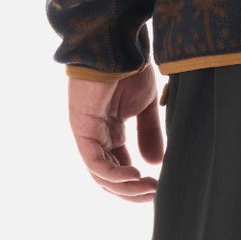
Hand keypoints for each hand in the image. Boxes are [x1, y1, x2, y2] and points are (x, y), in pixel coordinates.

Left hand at [67, 66, 164, 200]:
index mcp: (110, 130)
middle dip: (131, 190)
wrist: (119, 44)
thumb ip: (149, 132)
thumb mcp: (146, 104)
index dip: (136, 182)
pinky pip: (95, 161)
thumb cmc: (131, 67)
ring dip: (125, 186)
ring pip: (101, 174)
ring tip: (147, 189)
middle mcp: (96, 135)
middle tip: (153, 195)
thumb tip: (155, 163)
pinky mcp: (83, 129)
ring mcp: (88, 133)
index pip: (119, 166)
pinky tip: (134, 176)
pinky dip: (113, 173)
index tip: (157, 188)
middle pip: (109, 176)